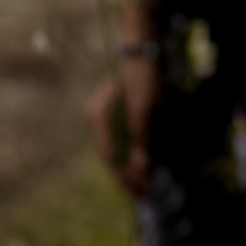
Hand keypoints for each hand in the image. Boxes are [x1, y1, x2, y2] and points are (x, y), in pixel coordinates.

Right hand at [84, 57, 158, 198]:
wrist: (146, 49)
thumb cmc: (144, 77)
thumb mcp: (144, 109)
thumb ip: (141, 139)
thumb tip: (140, 169)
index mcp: (99, 120)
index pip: (111, 158)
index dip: (125, 177)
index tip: (139, 193)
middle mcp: (99, 120)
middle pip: (112, 155)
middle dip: (126, 176)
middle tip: (142, 196)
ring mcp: (108, 115)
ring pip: (118, 149)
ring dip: (130, 167)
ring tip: (142, 185)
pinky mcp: (120, 112)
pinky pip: (124, 139)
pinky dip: (133, 152)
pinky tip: (143, 162)